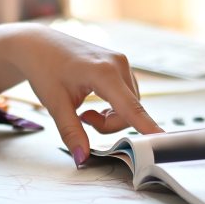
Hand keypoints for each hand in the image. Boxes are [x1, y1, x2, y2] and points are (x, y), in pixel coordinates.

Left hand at [0, 24, 162, 163]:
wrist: (39, 44)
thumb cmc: (44, 69)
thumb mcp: (55, 104)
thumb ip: (71, 133)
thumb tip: (82, 159)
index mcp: (103, 72)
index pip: (131, 107)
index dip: (147, 126)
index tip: (165, 140)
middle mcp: (119, 64)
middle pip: (129, 112)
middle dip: (108, 125)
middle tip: (83, 120)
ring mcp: (122, 63)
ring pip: (130, 106)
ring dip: (110, 117)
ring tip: (85, 110)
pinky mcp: (121, 65)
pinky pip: (127, 97)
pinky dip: (113, 107)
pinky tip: (94, 101)